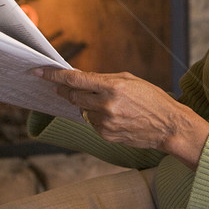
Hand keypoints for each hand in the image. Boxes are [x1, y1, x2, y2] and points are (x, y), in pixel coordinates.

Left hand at [32, 67, 208, 169]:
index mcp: (112, 87)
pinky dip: (97, 118)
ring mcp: (105, 123)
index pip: (74, 80)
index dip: (54, 76)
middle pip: (73, 96)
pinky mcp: (106, 136)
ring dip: (87, 105)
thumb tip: (78, 78)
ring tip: (107, 103)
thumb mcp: (128, 80)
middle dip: (65, 91)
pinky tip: (114, 116)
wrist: (168, 126)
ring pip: (83, 110)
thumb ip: (102, 79)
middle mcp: (106, 105)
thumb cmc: (151, 98)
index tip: (39, 72)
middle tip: (61, 87)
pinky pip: (92, 123)